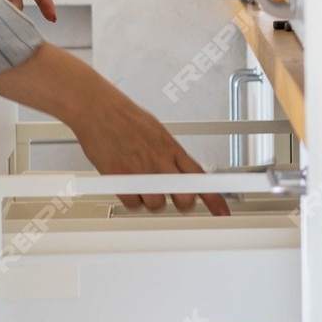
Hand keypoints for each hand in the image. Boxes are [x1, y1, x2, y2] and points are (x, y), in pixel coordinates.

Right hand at [67, 87, 230, 216]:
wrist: (99, 109)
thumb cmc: (124, 117)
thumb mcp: (158, 131)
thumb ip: (170, 154)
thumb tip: (180, 169)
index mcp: (172, 149)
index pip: (201, 178)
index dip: (214, 199)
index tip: (222, 211)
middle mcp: (160, 162)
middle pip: (184, 199)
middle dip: (180, 202)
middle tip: (171, 197)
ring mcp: (141, 172)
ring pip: (157, 205)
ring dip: (150, 200)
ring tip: (140, 184)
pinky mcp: (121, 179)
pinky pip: (132, 204)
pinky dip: (130, 199)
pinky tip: (126, 185)